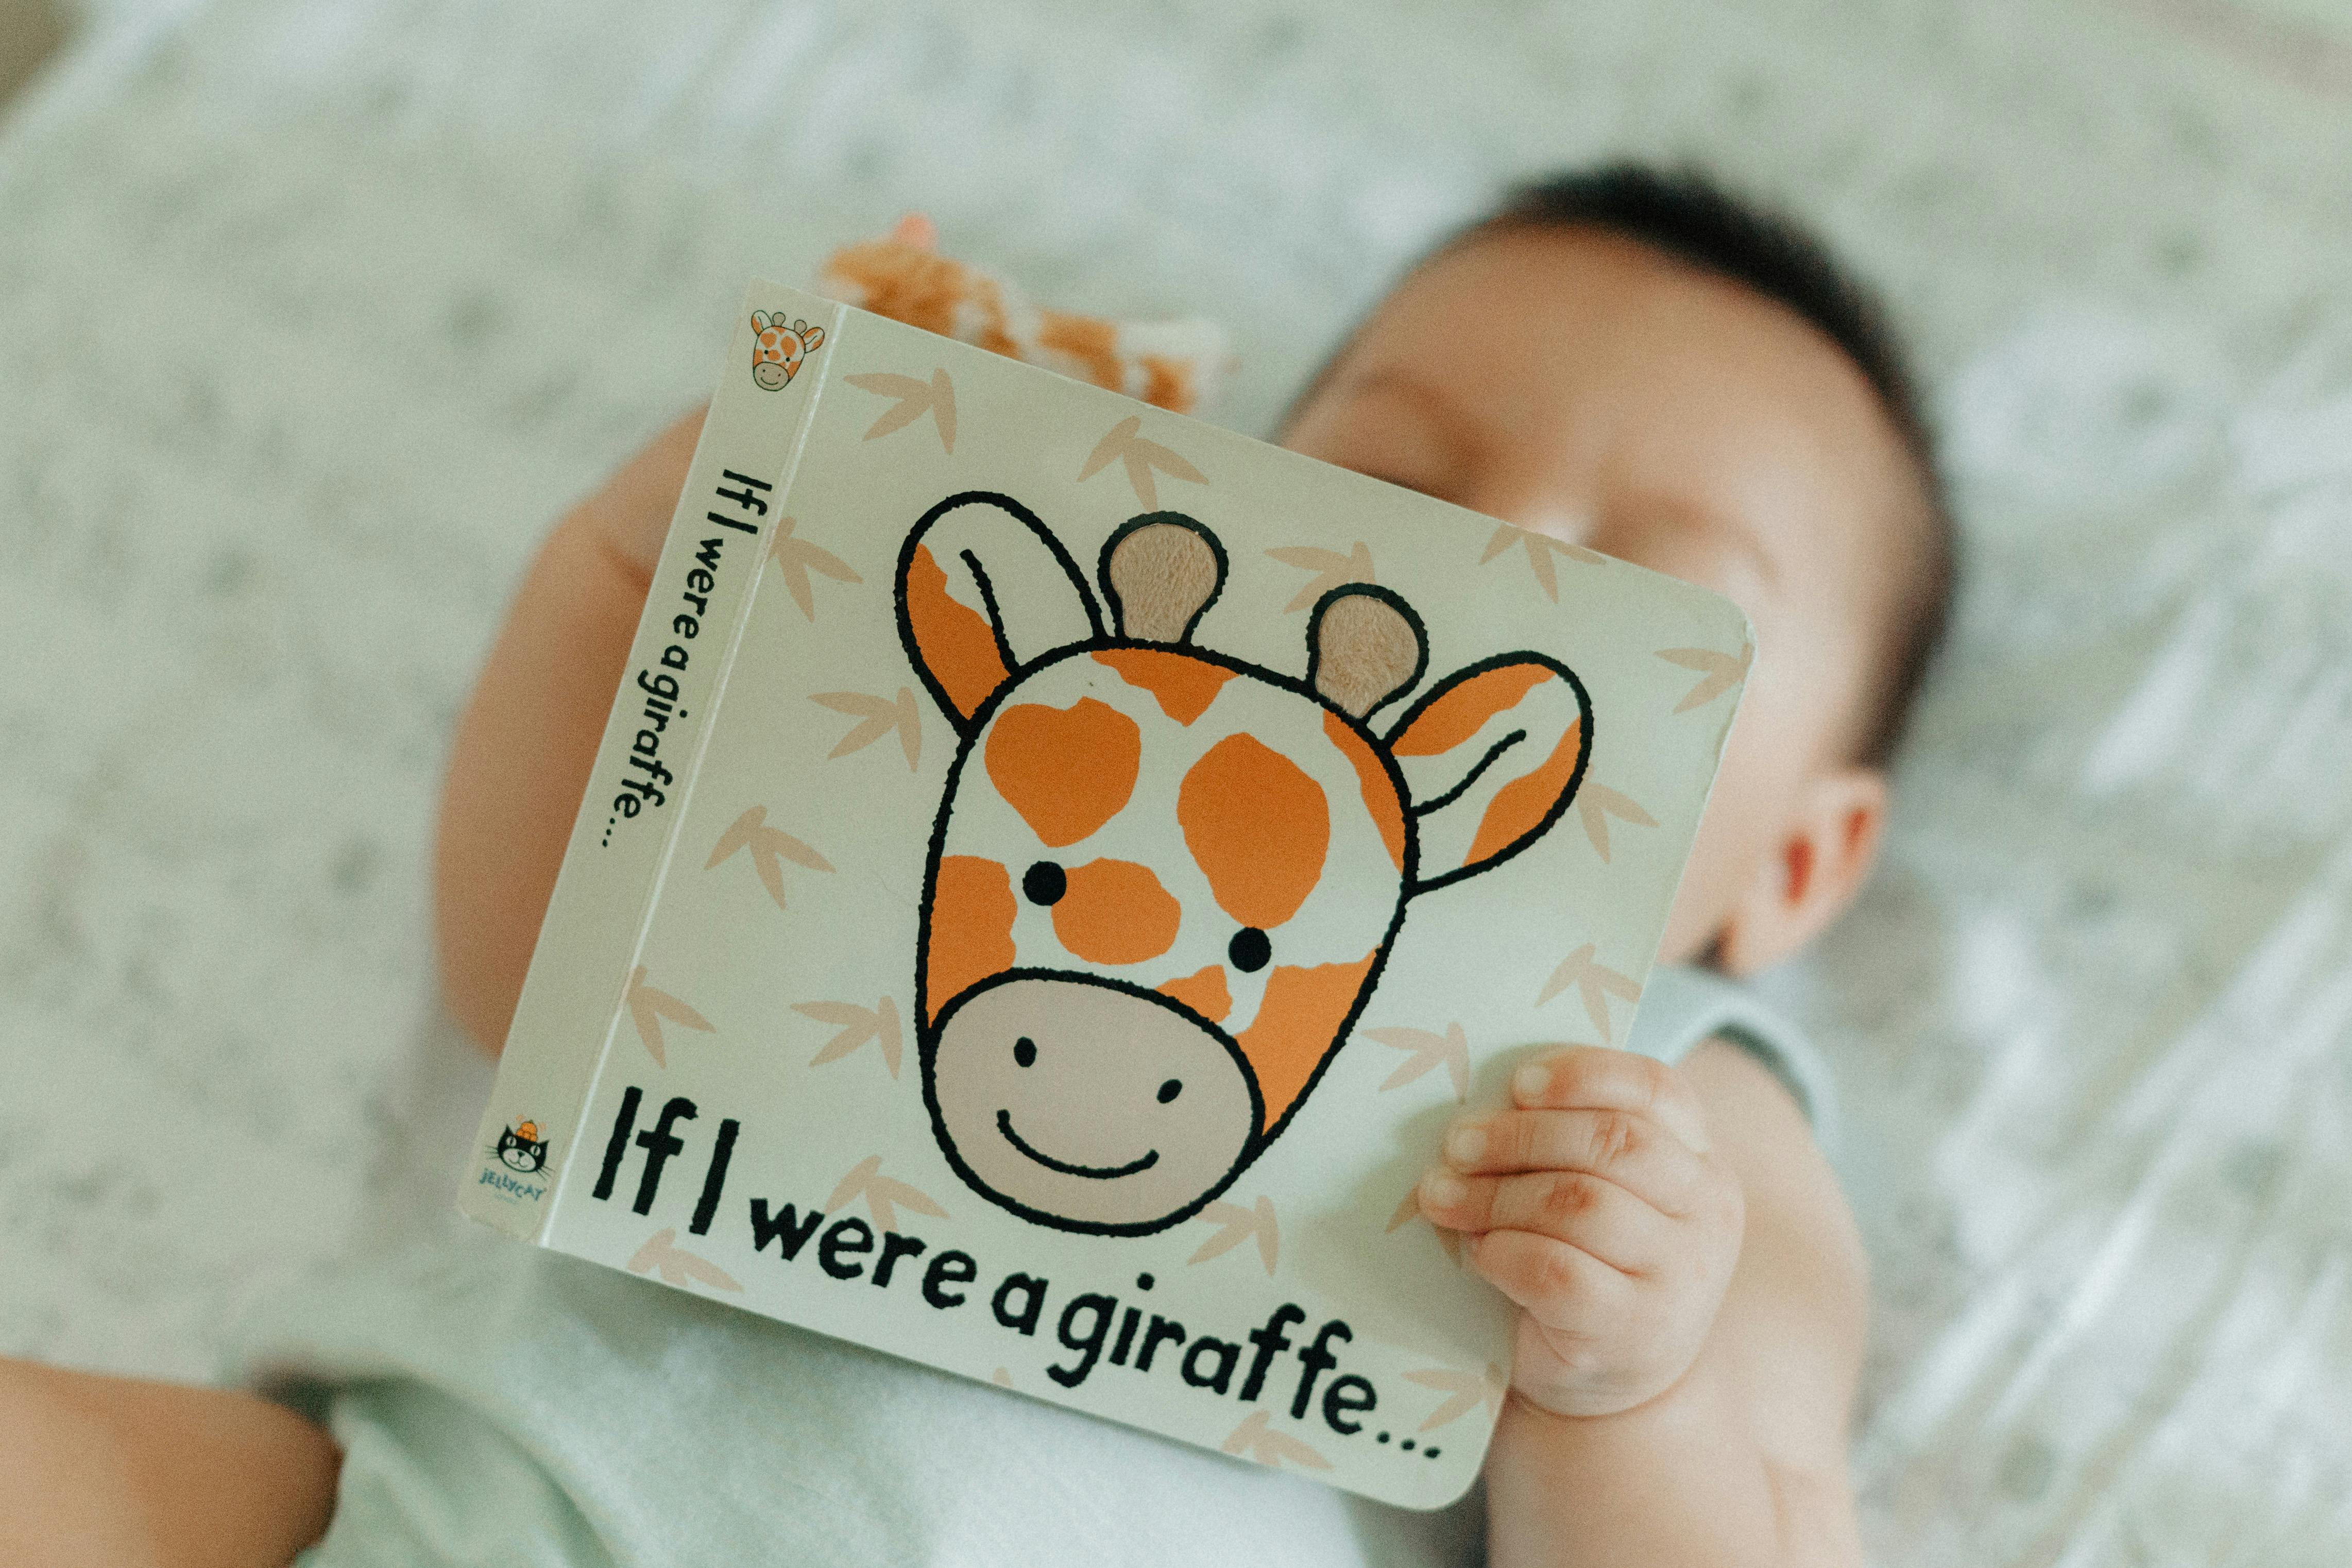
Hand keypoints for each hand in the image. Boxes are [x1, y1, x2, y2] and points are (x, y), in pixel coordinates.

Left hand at [1417, 1045, 1744, 1417]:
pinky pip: (1556, 1271)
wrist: (1609, 1383)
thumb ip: (1569, 1142)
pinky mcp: (1633, 1331)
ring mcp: (1677, 1276)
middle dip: (1522, 1136)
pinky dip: (1503, 1251)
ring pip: (1579, 1204)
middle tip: (1458, 1144)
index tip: (1519, 1082)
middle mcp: (1705, 1213)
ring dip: (1496, 1195)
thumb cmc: (1593, 1264)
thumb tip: (1484, 1106)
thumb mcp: (1602, 1191)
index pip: (1658, 1091)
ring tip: (1444, 1197)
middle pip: (1614, 1143)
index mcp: (1700, 1159)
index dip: (1586, 1075)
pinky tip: (1481, 1253)